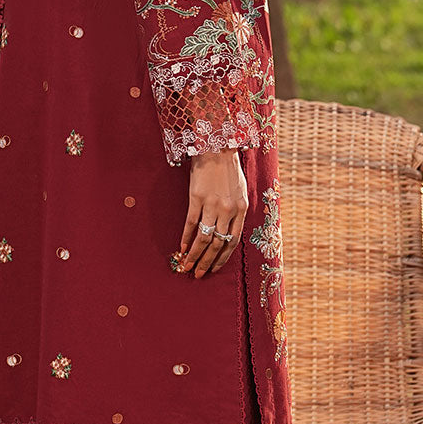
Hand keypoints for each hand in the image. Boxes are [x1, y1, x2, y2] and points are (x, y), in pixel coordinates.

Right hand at [177, 149, 247, 277]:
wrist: (216, 148)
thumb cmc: (229, 170)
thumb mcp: (241, 191)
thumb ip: (237, 211)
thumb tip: (229, 232)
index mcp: (241, 209)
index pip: (233, 241)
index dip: (223, 258)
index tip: (214, 269)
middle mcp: (228, 209)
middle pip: (218, 243)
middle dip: (208, 262)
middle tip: (199, 275)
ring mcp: (212, 204)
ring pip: (204, 237)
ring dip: (195, 254)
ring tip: (187, 266)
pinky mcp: (197, 197)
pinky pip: (191, 223)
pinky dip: (186, 237)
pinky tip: (181, 247)